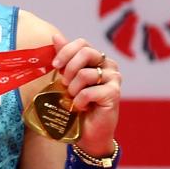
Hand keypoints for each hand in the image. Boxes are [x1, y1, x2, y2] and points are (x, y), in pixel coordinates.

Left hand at [50, 34, 121, 156]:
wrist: (89, 133)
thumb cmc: (78, 105)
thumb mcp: (67, 80)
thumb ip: (64, 58)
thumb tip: (56, 36)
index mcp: (97, 59)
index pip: (82, 43)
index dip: (66, 51)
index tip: (55, 65)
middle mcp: (108, 65)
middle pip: (86, 52)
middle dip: (69, 68)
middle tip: (64, 84)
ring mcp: (114, 79)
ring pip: (85, 73)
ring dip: (73, 89)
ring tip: (74, 99)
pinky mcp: (114, 93)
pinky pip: (89, 91)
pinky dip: (79, 101)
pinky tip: (82, 107)